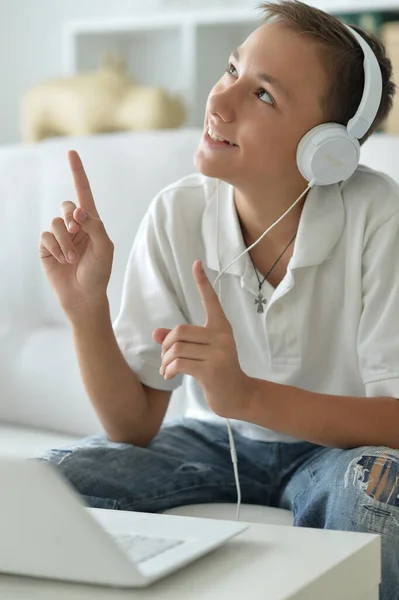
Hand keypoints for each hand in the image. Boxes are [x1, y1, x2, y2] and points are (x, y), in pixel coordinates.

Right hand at [39, 151, 113, 317]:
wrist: (84, 296)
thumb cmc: (99, 272)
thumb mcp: (104, 248)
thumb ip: (94, 226)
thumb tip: (78, 210)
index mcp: (92, 222)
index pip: (84, 193)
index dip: (78, 172)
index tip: (72, 152)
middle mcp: (75, 226)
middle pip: (67, 206)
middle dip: (72, 218)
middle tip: (78, 231)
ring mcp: (60, 236)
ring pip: (56, 223)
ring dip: (65, 242)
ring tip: (73, 259)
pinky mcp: (47, 247)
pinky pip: (46, 237)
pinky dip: (55, 248)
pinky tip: (62, 261)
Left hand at [153, 260, 250, 419]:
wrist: (238, 397)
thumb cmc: (217, 371)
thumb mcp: (200, 353)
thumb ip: (179, 342)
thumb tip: (155, 333)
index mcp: (221, 328)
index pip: (211, 300)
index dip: (202, 282)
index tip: (196, 263)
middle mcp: (222, 337)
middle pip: (179, 330)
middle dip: (165, 345)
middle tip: (165, 359)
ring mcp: (219, 353)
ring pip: (177, 348)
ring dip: (165, 361)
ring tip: (166, 369)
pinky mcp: (212, 370)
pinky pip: (179, 364)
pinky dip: (168, 370)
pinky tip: (168, 376)